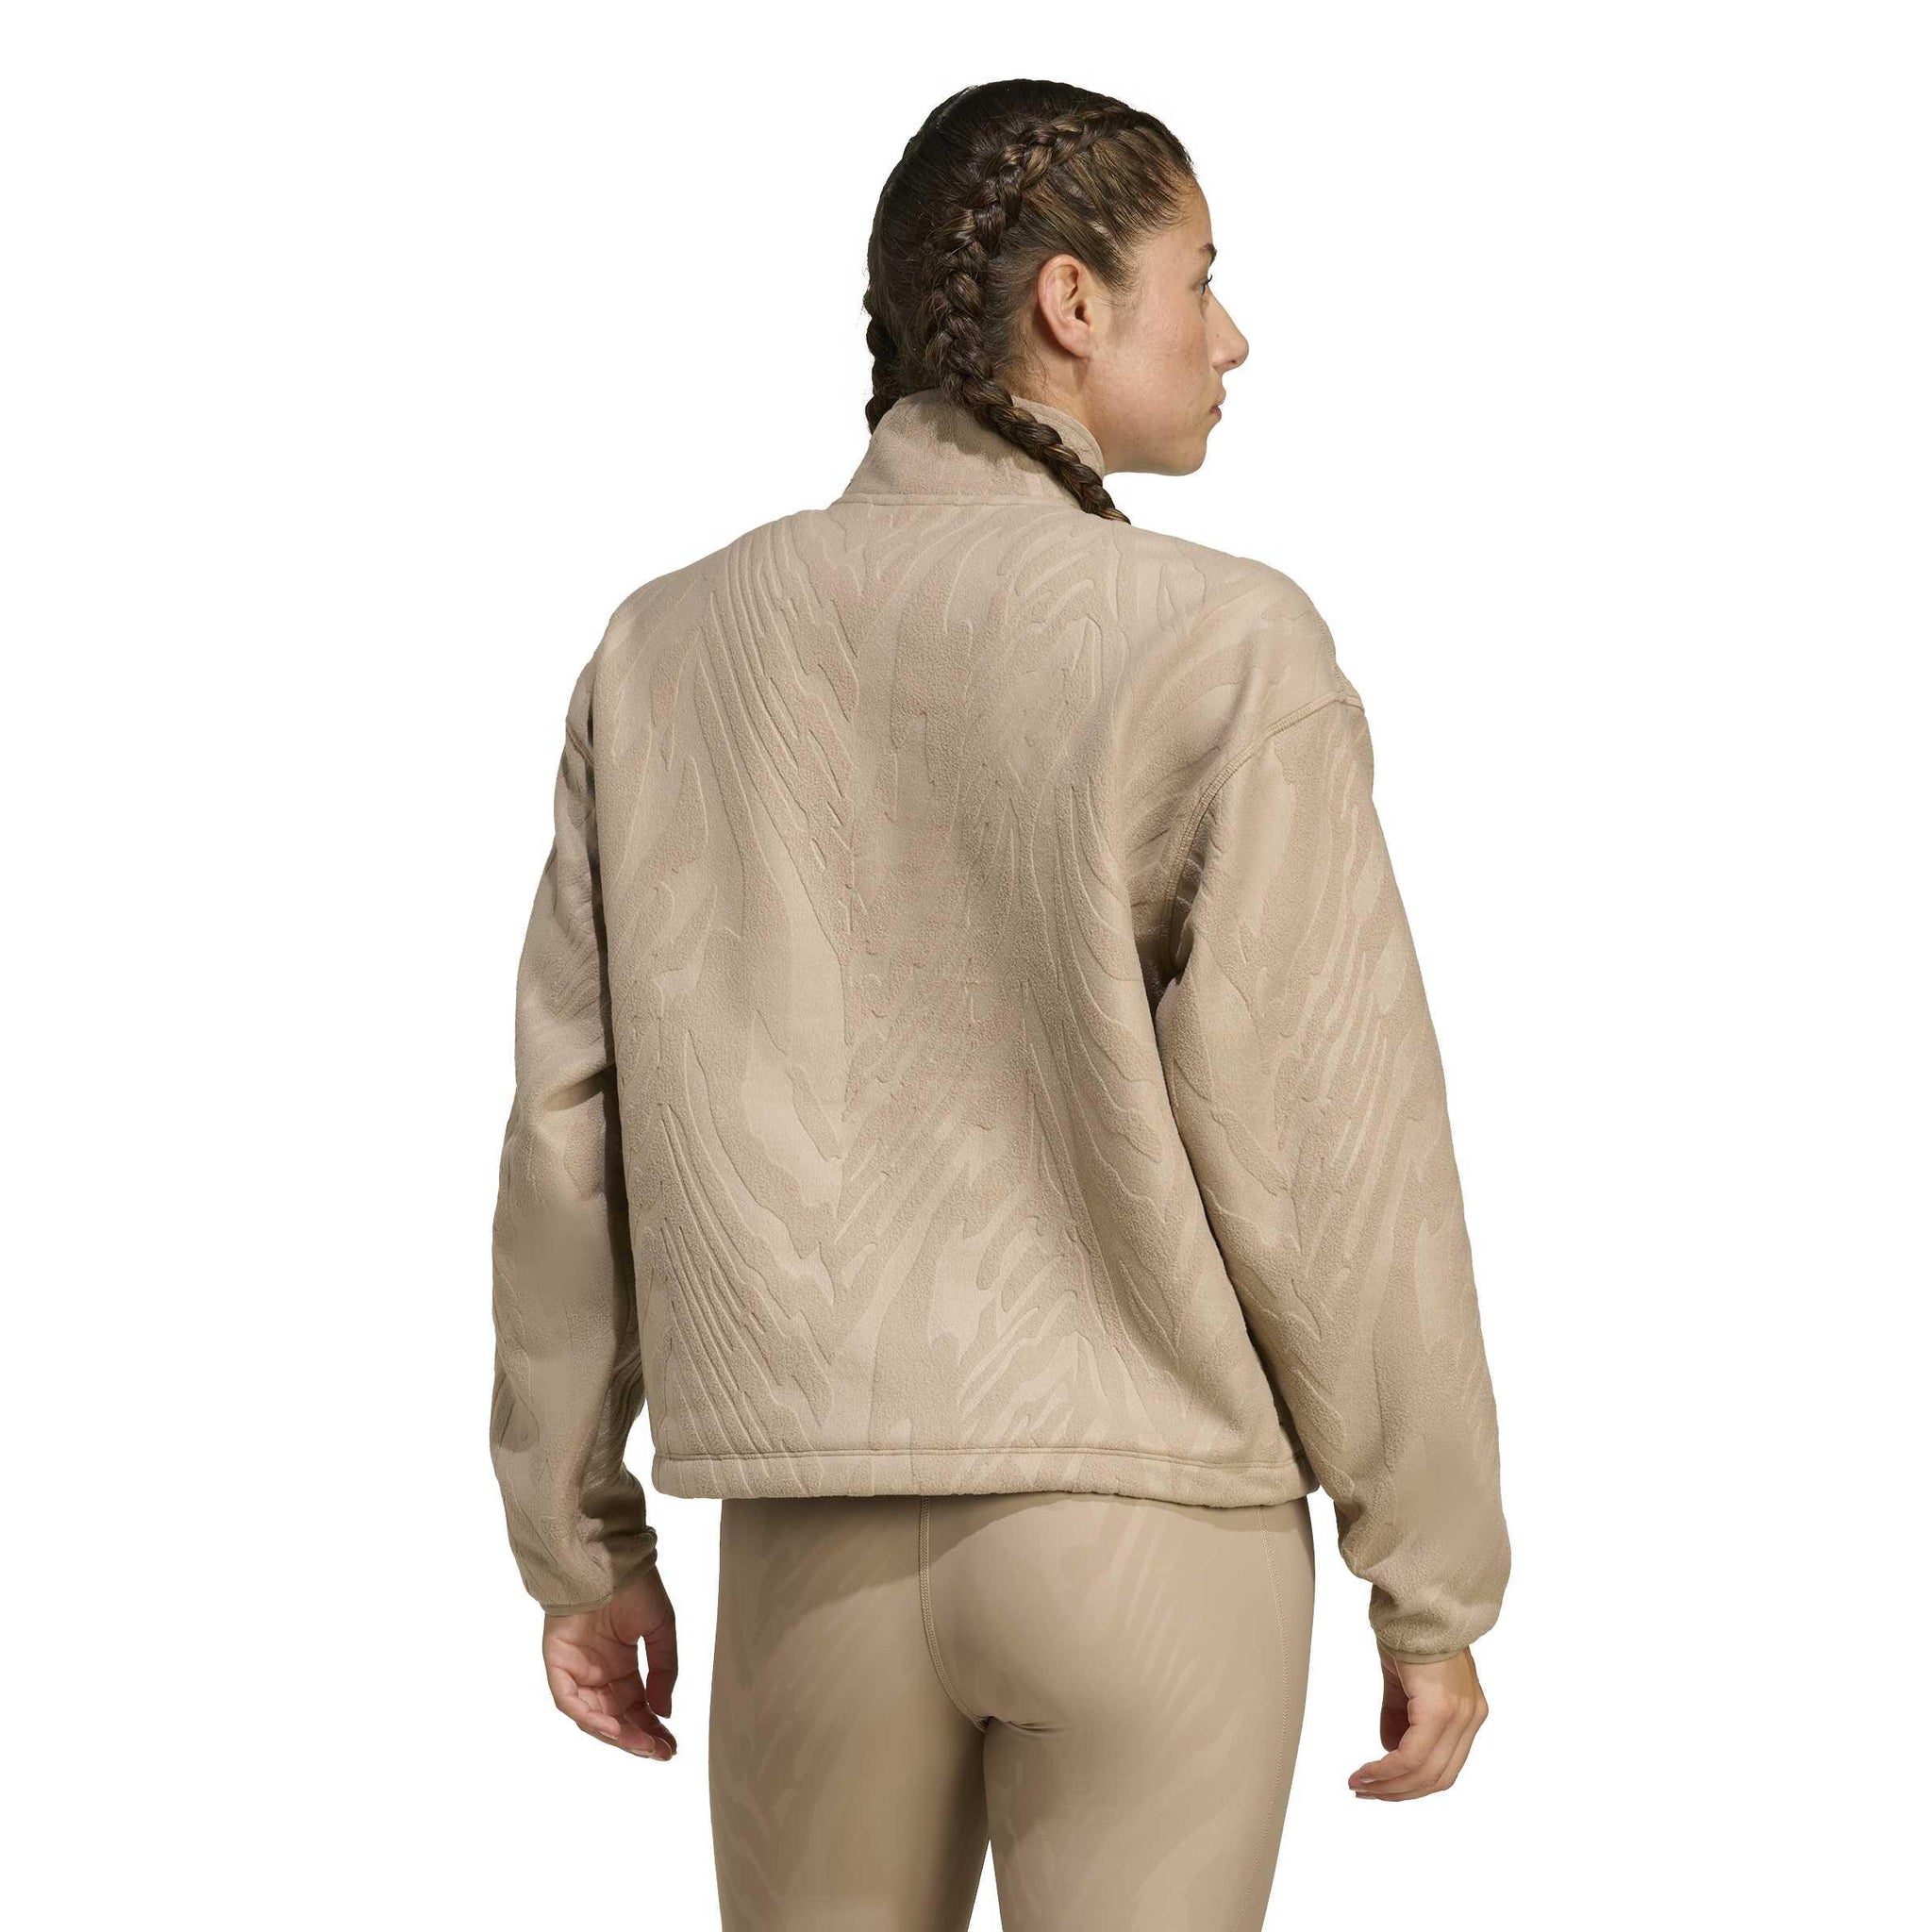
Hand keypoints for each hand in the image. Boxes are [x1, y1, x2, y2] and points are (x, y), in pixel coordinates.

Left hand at [542, 1565, 678, 1758]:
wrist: (607, 1558)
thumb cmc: (635, 1586)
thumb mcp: (661, 1629)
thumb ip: (663, 1670)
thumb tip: (663, 1712)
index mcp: (622, 1666)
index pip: (636, 1707)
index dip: (652, 1728)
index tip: (671, 1747)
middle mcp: (598, 1674)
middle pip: (615, 1718)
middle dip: (637, 1738)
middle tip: (660, 1752)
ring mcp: (576, 1671)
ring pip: (593, 1716)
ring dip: (616, 1734)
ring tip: (642, 1745)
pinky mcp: (558, 1665)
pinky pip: (570, 1701)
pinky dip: (589, 1717)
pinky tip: (614, 1726)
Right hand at [1347, 1643, 1488, 1799]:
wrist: (1415, 1596)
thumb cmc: (1408, 1629)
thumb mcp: (1406, 1679)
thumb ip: (1401, 1715)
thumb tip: (1390, 1749)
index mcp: (1468, 1712)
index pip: (1444, 1767)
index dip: (1411, 1785)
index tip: (1378, 1787)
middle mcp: (1470, 1718)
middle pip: (1437, 1778)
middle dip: (1398, 1792)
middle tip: (1365, 1792)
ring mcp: (1460, 1715)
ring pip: (1425, 1772)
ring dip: (1389, 1785)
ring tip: (1360, 1784)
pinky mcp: (1441, 1708)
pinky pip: (1412, 1755)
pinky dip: (1386, 1769)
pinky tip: (1366, 1772)